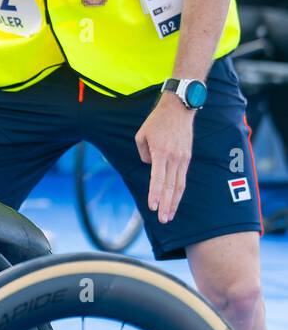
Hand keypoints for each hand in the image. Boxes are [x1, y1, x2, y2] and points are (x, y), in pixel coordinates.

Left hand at [135, 91, 194, 223]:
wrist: (179, 109)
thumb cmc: (156, 121)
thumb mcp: (141, 135)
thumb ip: (142, 153)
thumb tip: (149, 166)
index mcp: (161, 152)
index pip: (158, 179)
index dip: (155, 194)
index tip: (152, 207)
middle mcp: (174, 158)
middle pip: (171, 187)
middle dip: (167, 205)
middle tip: (163, 220)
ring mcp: (183, 159)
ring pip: (179, 185)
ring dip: (174, 202)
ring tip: (169, 216)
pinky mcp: (187, 158)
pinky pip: (182, 178)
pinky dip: (179, 191)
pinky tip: (175, 200)